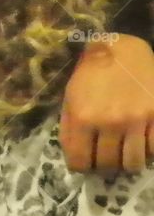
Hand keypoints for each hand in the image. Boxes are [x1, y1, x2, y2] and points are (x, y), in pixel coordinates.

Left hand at [59, 34, 153, 173]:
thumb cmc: (91, 73)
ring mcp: (137, 121)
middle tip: (102, 157)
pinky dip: (145, 153)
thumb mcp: (70, 97)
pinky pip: (153, 151)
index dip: (80, 166)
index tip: (83, 163)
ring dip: (124, 163)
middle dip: (101, 165)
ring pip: (132, 164)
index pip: (80, 161)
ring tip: (120, 153)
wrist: (123, 49)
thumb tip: (75, 157)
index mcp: (83, 117)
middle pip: (107, 165)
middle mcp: (110, 122)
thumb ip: (69, 127)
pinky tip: (138, 142)